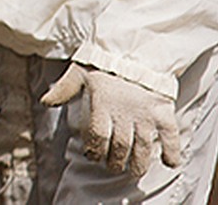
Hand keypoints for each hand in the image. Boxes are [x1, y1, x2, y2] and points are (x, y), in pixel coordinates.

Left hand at [41, 63, 181, 176]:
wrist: (136, 46)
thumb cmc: (104, 60)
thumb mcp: (80, 70)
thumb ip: (64, 88)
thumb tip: (44, 101)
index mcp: (103, 103)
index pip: (97, 137)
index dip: (95, 151)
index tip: (93, 156)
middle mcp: (124, 111)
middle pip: (119, 147)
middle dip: (115, 161)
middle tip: (113, 166)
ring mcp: (145, 113)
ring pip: (143, 147)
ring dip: (139, 164)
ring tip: (134, 171)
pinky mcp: (163, 110)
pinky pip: (171, 135)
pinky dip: (172, 151)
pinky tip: (170, 163)